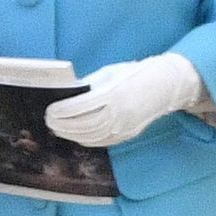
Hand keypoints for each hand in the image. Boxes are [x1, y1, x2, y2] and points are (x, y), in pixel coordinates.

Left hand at [44, 53, 201, 147]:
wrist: (165, 86)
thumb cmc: (135, 74)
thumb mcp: (110, 73)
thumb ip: (89, 85)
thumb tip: (68, 95)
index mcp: (113, 94)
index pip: (81, 107)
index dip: (63, 111)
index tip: (51, 110)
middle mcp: (119, 113)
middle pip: (84, 125)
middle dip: (63, 125)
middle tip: (50, 122)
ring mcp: (124, 126)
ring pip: (91, 137)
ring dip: (71, 134)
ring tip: (59, 129)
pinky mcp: (128, 134)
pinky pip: (102, 141)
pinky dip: (86, 140)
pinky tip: (76, 135)